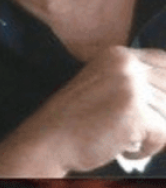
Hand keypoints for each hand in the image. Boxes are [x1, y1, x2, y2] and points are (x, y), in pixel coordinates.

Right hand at [0, 47, 165, 175]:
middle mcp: (126, 64)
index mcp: (119, 55)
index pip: (165, 64)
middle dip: (160, 117)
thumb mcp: (109, 87)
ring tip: (125, 138)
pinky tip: (125, 149)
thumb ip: (139, 83)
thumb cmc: (80, 120)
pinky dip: (148, 149)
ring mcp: (129, 85)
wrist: (49, 139)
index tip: (156, 109)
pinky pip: (163, 135)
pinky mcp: (133, 110)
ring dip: (154, 135)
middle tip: (137, 130)